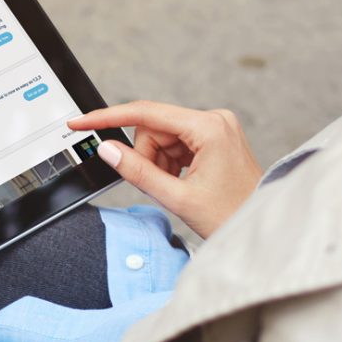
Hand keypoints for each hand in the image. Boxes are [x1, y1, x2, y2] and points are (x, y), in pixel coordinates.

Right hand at [68, 101, 262, 238]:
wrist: (261, 228)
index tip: (81, 123)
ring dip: (157, 163)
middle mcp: (214, 120)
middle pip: (153, 128)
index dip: (108, 118)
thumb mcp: (177, 198)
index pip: (145, 114)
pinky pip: (175, 143)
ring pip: (161, 137)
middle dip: (145, 156)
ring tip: (174, 187)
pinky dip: (169, 163)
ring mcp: (215, 128)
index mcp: (209, 128)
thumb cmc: (232, 215)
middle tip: (156, 184)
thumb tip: (107, 149)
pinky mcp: (214, 137)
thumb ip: (137, 171)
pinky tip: (181, 181)